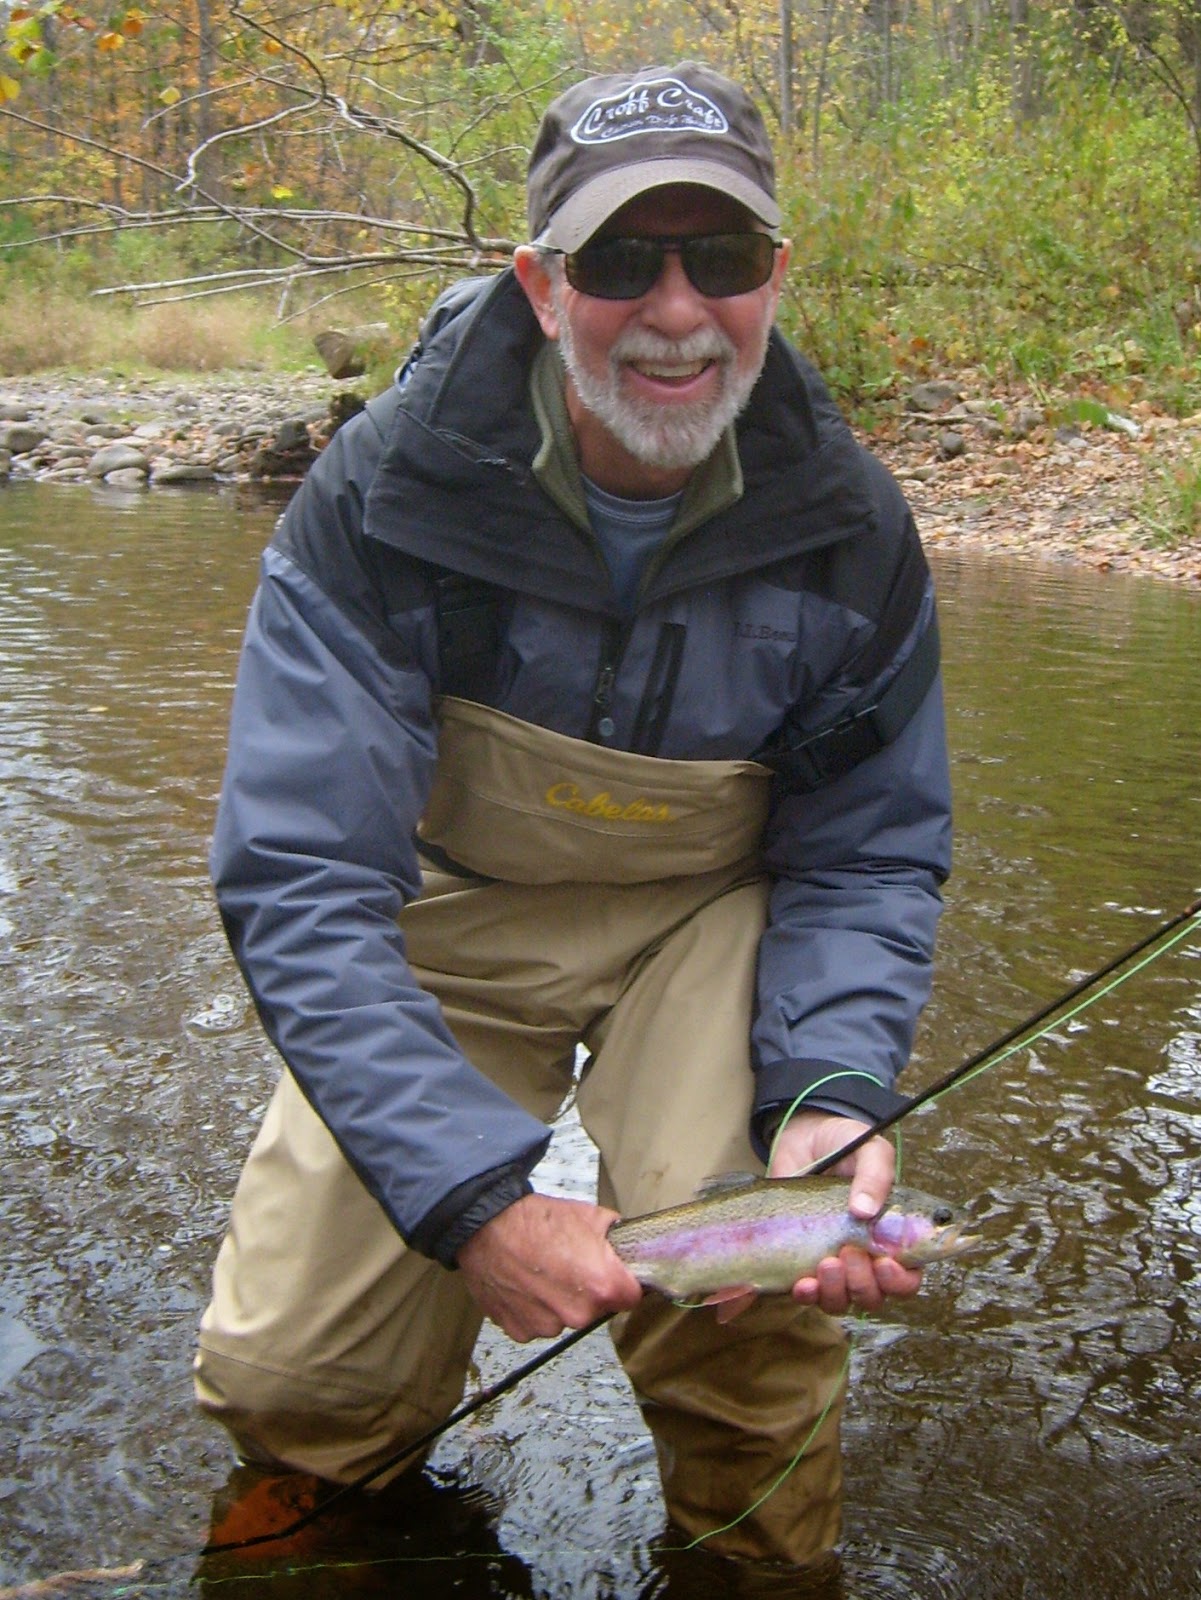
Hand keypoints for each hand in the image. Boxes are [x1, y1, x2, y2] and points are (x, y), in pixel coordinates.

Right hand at [456, 1192, 641, 1341]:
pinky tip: (525, 1284)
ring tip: (542, 1272)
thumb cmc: (533, 1220)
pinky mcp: (522, 1331)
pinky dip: (533, 1308)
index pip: (631, 1296)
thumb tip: (624, 1242)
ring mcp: (548, 1326)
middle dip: (589, 1290)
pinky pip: (538, 1323)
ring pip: (565, 1317)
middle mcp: (578, 1313)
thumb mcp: (588, 1215)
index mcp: (601, 1285)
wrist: (486, 1228)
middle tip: (570, 1265)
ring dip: (559, 1301)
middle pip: (597, 1308)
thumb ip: (614, 1235)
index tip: (613, 1274)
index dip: (623, 1282)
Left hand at [770, 1111, 922, 1314]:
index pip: (908, 1278)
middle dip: (864, 1283)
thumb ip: (875, 1175)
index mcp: (893, 1236)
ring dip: (837, 1290)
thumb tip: (864, 1211)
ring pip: (844, 1301)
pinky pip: (811, 1296)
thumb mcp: (868, 1150)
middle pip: (875, 1296)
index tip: (884, 1262)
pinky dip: (809, 1296)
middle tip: (850, 1252)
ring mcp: (835, 1262)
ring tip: (827, 1262)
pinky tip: (803, 1283)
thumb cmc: (845, 1144)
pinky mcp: (804, 1262)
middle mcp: (867, 1256)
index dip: (900, 1281)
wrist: (803, 1139)